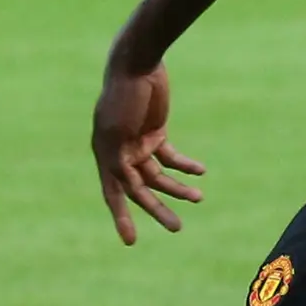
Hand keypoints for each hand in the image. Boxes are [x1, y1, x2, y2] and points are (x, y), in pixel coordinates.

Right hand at [92, 59, 204, 244]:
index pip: (114, 194)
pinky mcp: (156, 134)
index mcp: (106, 155)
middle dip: (158, 209)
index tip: (131, 241)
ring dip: (177, 189)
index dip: (121, 218)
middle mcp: (120, 154)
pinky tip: (200, 172)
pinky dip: (185, 166)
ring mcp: (138, 145)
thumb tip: (128, 185)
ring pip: (159, 176)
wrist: (137, 64)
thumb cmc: (123, 95)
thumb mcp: (117, 128)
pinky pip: (171, 158)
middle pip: (141, 190)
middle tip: (176, 228)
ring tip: (198, 198)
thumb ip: (120, 157)